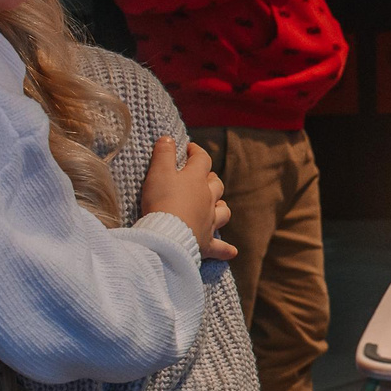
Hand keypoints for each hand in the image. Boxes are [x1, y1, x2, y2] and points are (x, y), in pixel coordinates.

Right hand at [140, 136, 234, 259]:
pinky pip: (220, 247)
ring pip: (223, 211)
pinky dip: (226, 249)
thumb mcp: (158, 172)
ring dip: (220, 206)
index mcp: (196, 180)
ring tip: (216, 205)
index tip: (189, 148)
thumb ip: (163, 154)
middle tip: (202, 177)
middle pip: (216, 185)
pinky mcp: (206, 243)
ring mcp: (209, 221)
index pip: (201, 159)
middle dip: (210, 178)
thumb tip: (168, 138)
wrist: (167, 236)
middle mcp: (208, 199)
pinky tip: (232, 252)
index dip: (196, 151)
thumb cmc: (162, 201)